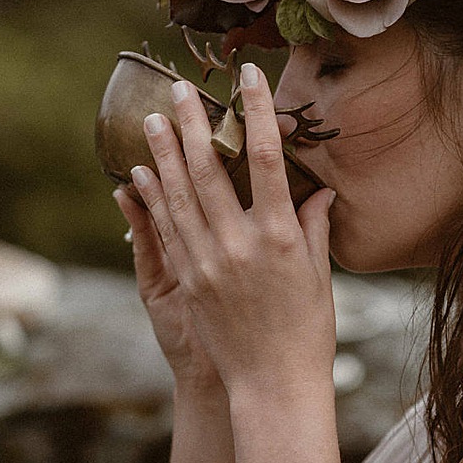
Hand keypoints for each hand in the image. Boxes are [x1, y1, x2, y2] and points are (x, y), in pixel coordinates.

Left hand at [127, 62, 336, 398]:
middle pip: (210, 168)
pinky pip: (166, 229)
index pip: (269, 157)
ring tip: (152, 118)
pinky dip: (152, 197)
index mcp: (281, 235)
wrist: (273, 384)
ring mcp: (209, 262)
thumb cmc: (306, 330)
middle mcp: (240, 243)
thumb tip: (320, 190)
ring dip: (163, 153)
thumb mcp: (319, 274)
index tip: (248, 78)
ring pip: (179, 194)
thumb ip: (312, 227)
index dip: (256, 111)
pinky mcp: (187, 281)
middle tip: (180, 88)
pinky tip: (141, 173)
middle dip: (193, 123)